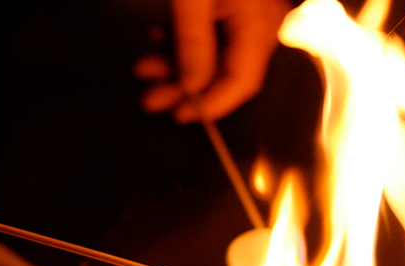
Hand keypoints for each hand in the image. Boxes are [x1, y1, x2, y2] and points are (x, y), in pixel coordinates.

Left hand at [135, 0, 292, 122]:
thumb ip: (192, 44)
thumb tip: (192, 88)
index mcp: (257, 24)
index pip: (241, 82)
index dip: (210, 104)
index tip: (179, 115)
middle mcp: (260, 23)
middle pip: (225, 71)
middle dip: (184, 86)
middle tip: (148, 98)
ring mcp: (248, 11)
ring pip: (214, 53)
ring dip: (177, 64)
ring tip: (144, 67)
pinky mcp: (233, 2)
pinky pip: (211, 32)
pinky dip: (182, 41)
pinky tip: (158, 40)